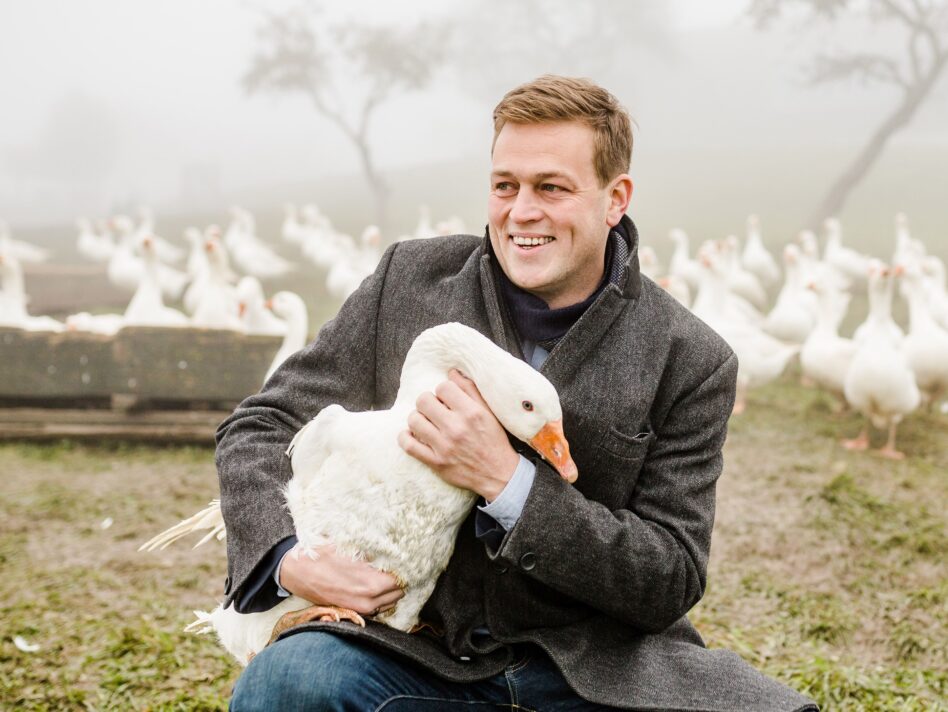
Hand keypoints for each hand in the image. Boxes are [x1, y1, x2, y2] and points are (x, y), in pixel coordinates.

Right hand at [279, 543, 403, 614]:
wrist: (294, 571)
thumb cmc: (321, 554)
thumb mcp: (349, 545)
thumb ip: (374, 550)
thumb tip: (395, 546)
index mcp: (372, 582)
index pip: (404, 578)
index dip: (408, 567)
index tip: (410, 557)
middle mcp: (369, 599)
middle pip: (400, 591)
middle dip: (402, 578)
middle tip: (400, 564)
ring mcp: (361, 608)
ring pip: (389, 601)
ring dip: (392, 589)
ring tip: (388, 574)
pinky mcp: (352, 611)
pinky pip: (377, 607)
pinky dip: (381, 597)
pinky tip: (375, 584)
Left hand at [398, 369, 519, 500]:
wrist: (498, 474)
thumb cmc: (493, 440)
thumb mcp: (488, 412)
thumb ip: (470, 390)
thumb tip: (451, 372)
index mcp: (471, 412)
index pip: (443, 387)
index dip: (443, 391)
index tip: (447, 400)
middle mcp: (456, 428)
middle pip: (423, 401)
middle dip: (427, 402)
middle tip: (434, 410)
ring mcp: (444, 446)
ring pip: (414, 420)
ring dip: (417, 418)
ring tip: (426, 422)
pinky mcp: (436, 462)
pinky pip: (409, 446)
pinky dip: (405, 437)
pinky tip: (412, 435)